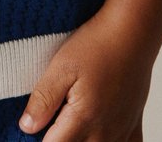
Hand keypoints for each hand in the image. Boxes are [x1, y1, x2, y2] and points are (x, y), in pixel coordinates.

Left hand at [18, 7, 153, 140]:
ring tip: (72, 121)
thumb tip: (27, 127)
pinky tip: (99, 133)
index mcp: (84, 120)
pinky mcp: (133, 123)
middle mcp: (105, 133)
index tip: (34, 125)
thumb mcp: (62, 66)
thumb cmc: (97, 44)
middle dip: (60, 138)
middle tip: (52, 118)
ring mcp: (122, 130)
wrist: (134, 30)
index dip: (40, 136)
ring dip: (82, 140)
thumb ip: (44, 99)